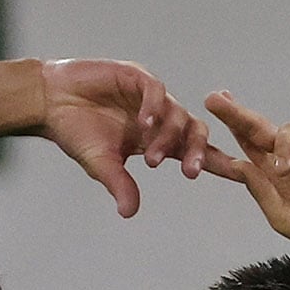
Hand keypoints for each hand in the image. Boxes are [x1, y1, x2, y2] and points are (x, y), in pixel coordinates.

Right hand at [40, 59, 209, 216]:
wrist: (51, 103)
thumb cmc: (76, 132)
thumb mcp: (101, 165)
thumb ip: (119, 185)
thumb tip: (129, 213)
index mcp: (156, 140)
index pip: (191, 151)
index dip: (213, 162)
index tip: (238, 176)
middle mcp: (159, 118)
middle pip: (194, 131)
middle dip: (198, 152)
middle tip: (191, 172)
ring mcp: (148, 96)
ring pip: (177, 113)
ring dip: (169, 137)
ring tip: (152, 158)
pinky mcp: (135, 76)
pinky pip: (155, 91)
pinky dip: (154, 107)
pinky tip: (144, 123)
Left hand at [202, 92, 289, 262]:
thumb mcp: (285, 218)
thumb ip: (262, 192)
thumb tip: (237, 166)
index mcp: (271, 177)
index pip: (243, 152)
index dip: (224, 139)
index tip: (199, 126)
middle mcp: (287, 158)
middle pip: (256, 129)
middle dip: (235, 114)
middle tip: (215, 100)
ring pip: (284, 129)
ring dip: (281, 146)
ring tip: (289, 170)